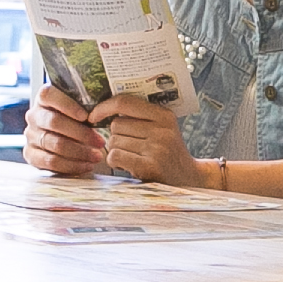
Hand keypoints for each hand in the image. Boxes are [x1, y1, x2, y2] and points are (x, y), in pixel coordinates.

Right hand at [22, 84, 106, 176]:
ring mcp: (31, 135)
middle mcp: (34, 116)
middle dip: (81, 133)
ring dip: (80, 152)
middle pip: (54, 122)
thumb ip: (86, 106)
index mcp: (44, 98)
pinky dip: (71, 165)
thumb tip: (103, 110)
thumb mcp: (80, 109)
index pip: (49, 95)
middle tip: (100, 142)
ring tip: (97, 156)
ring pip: (55, 144)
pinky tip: (86, 165)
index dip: (67, 105)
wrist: (64, 139)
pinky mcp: (31, 155)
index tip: (86, 116)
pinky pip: (51, 161)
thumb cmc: (76, 121)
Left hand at [88, 97, 204, 189]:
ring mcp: (156, 148)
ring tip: (133, 157)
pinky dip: (114, 161)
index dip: (104, 107)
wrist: (189, 179)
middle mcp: (162, 130)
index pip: (125, 102)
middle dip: (115, 136)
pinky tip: (127, 165)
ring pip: (113, 141)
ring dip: (116, 150)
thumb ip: (140, 117)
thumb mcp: (163, 129)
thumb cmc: (168, 153)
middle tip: (130, 147)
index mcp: (164, 115)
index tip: (93, 116)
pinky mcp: (149, 166)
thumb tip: (103, 109)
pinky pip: (115, 155)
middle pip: (116, 124)